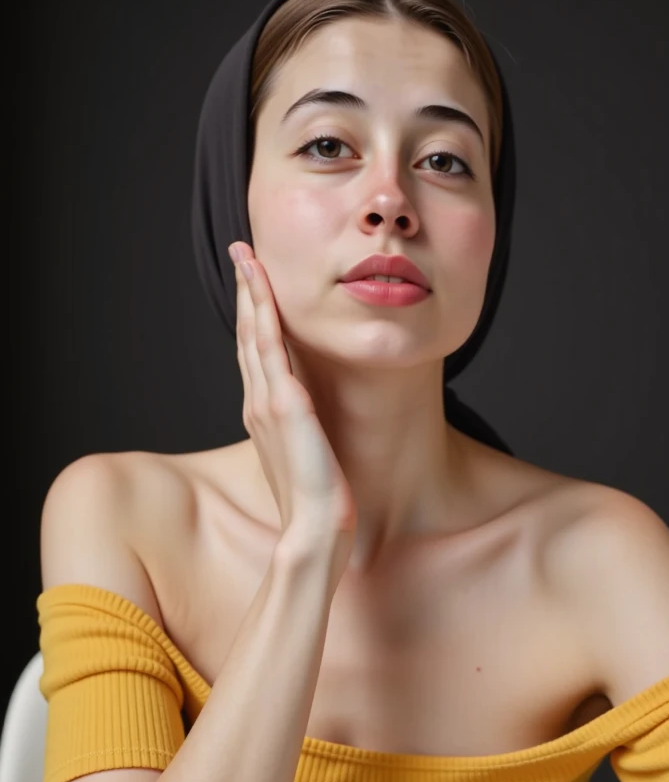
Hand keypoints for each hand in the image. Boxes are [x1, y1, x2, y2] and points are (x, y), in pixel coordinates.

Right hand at [230, 241, 357, 547]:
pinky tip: (262, 289)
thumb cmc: (313, 500)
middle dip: (245, 291)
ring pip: (254, 335)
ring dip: (250, 293)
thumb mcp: (303, 455)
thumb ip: (299, 430)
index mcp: (264, 413)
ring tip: (246, 257)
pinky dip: (264, 315)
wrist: (315, 529)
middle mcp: (259, 403)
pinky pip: (271, 349)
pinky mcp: (286, 406)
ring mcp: (269, 403)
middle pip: (248, 335)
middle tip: (240, 252)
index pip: (255, 352)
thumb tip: (308, 416)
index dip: (252, 314)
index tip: (252, 283)